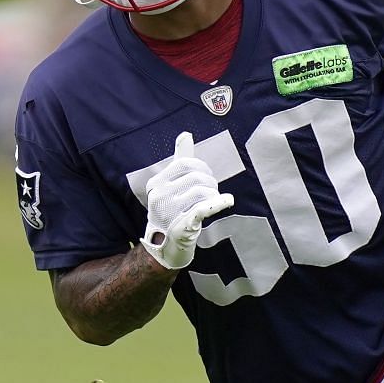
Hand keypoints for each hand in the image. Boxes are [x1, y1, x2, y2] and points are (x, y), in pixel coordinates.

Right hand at [140, 131, 233, 270]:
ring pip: (202, 192)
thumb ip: (180, 160)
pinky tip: (228, 201)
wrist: (165, 248)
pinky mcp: (182, 227)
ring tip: (213, 202)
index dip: (202, 168)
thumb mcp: (172, 186)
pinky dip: (217, 203)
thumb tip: (185, 135)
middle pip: (196, 177)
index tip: (207, 178)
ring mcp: (168, 212)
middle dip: (210, 183)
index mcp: (156, 184)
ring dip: (214, 196)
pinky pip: (201, 210)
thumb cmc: (172, 212)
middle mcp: (159, 196)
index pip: (186, 163)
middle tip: (212, 193)